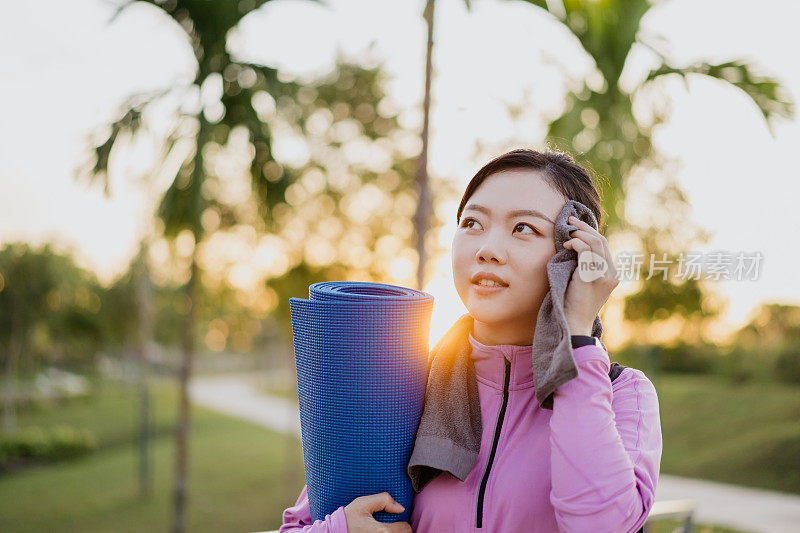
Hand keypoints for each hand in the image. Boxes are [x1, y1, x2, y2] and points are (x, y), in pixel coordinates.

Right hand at [344, 492, 411, 531]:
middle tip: (391, 524)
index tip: (395, 519)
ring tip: (386, 529)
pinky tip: (379, 532)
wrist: (335, 531)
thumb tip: (400, 508)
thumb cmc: (349, 517)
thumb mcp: (363, 503)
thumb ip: (384, 500)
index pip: (406, 528)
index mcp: (382, 530)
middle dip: (400, 529)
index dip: (402, 522)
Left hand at [562, 215, 618, 334]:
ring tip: (566, 237)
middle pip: (601, 240)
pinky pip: (586, 250)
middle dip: (584, 227)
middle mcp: (612, 273)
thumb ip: (586, 267)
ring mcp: (604, 275)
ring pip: (595, 242)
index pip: (604, 245)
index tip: (575, 225)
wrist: (574, 323)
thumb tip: (577, 247)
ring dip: (578, 235)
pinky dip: (576, 244)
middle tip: (569, 220)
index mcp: (612, 274)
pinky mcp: (592, 277)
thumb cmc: (574, 304)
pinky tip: (566, 247)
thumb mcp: (584, 283)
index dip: (590, 232)